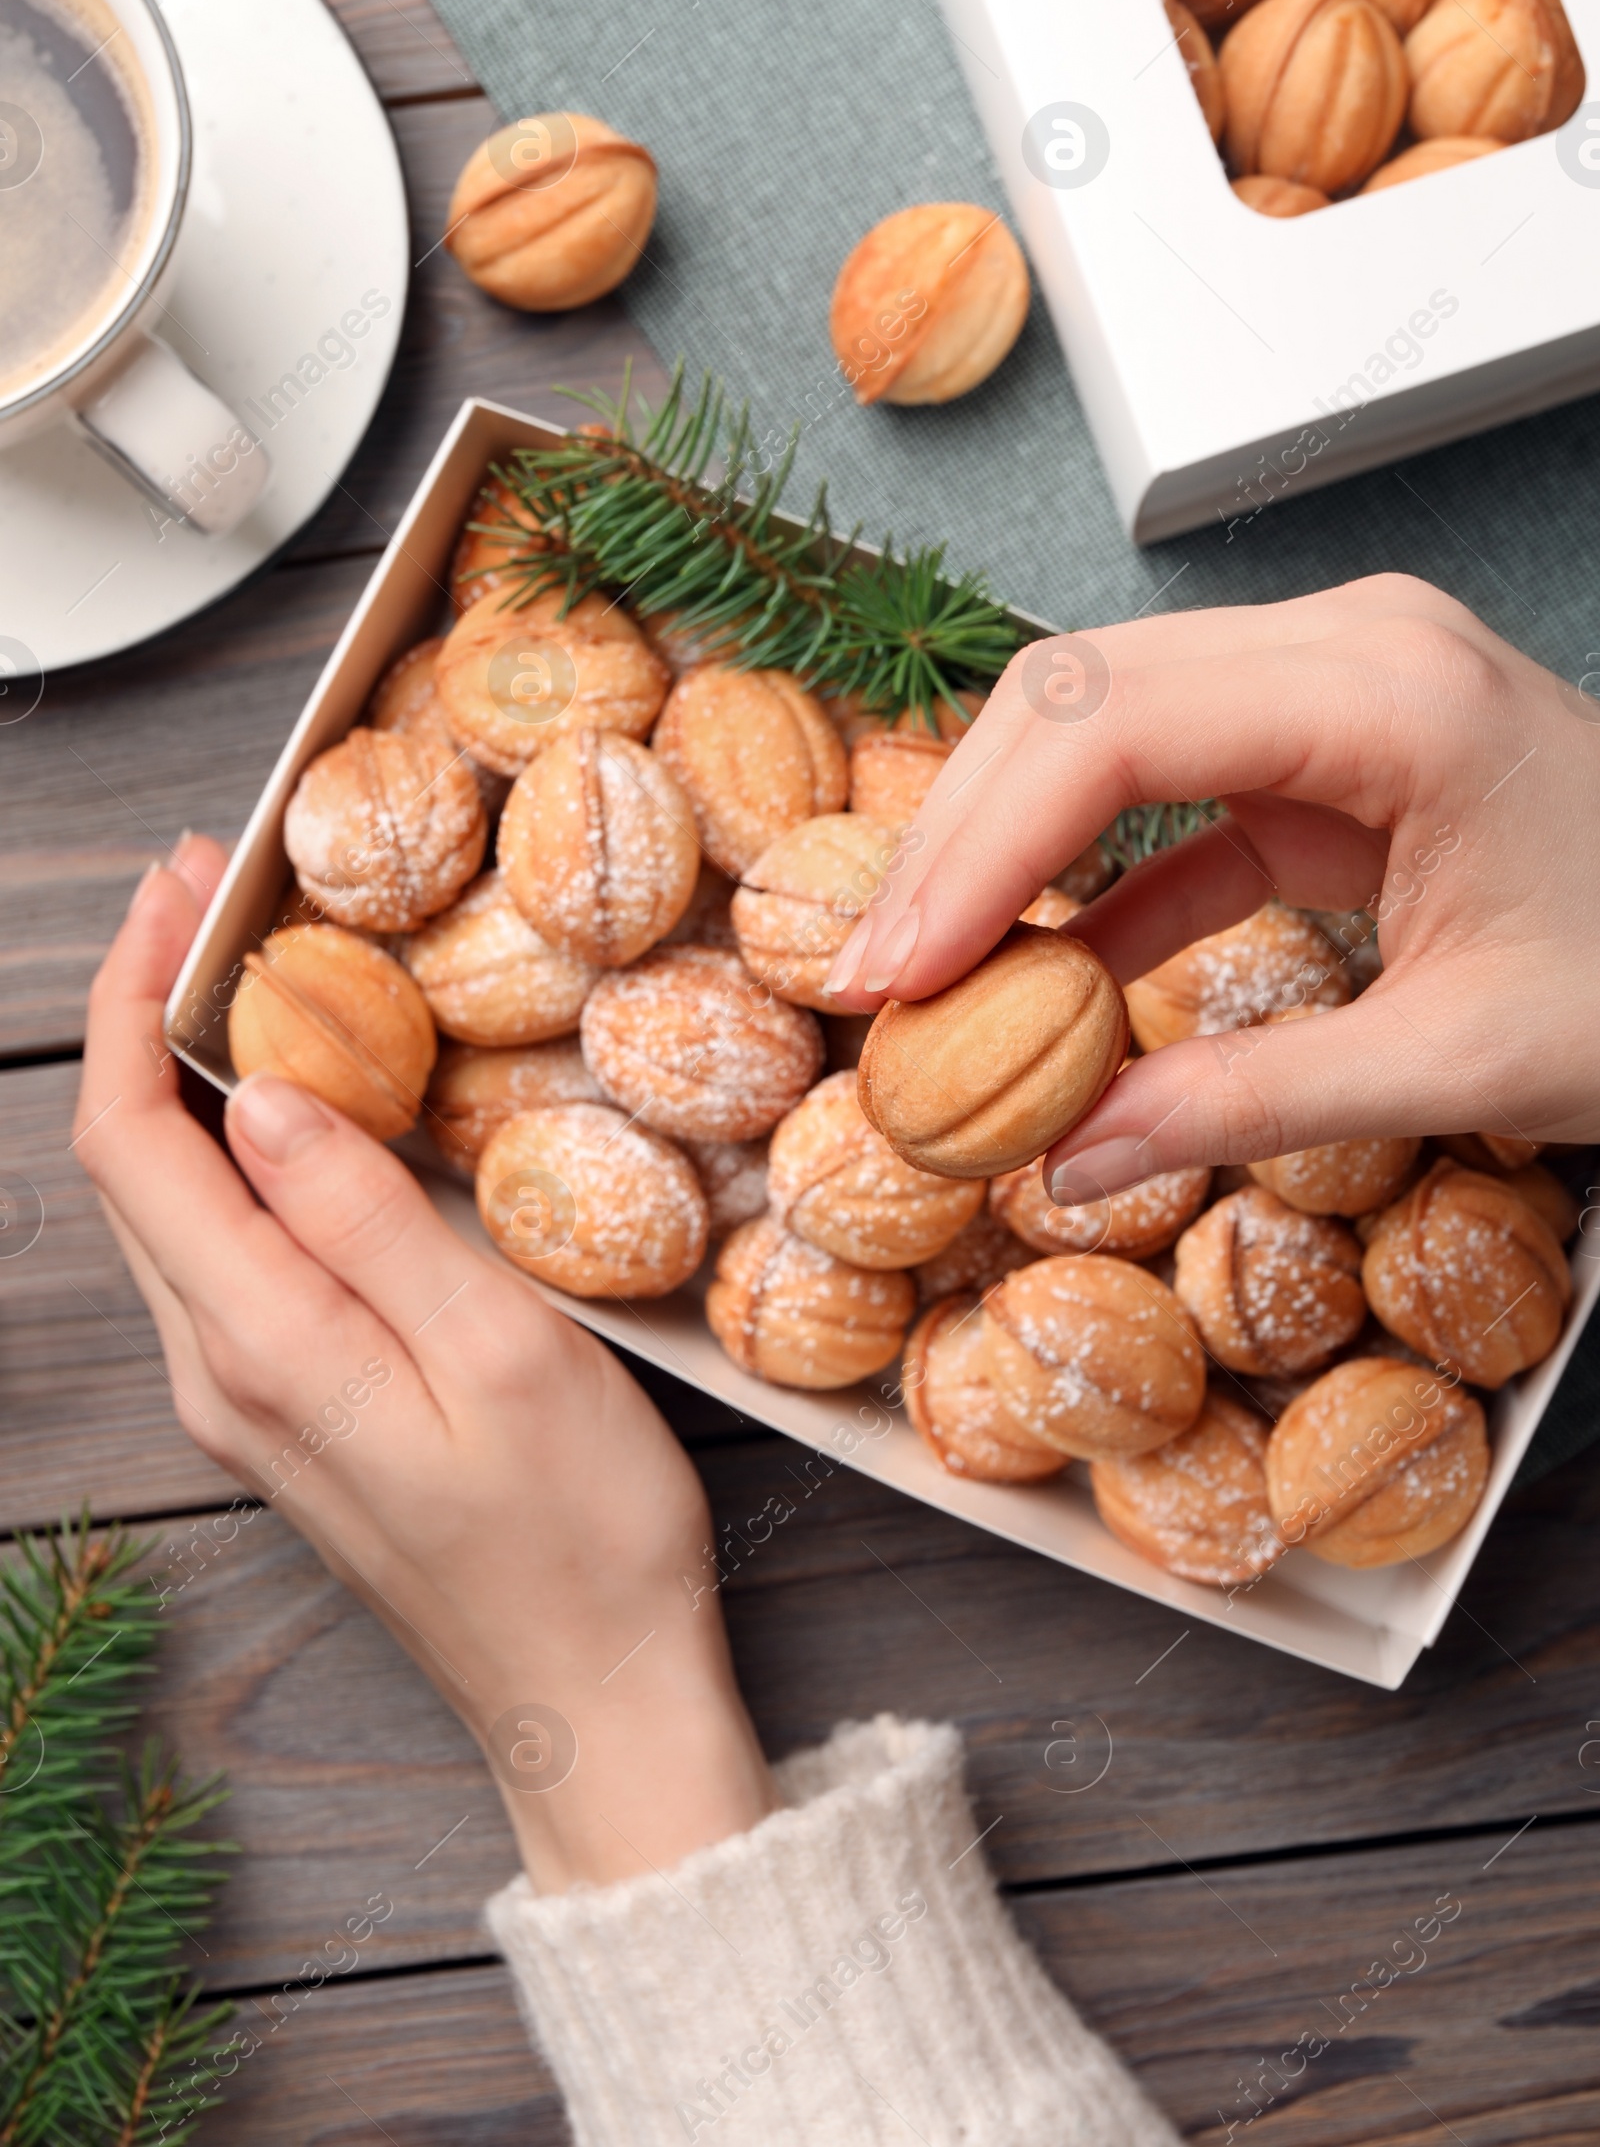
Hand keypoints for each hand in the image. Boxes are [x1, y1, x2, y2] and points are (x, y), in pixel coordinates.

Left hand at [75, 839, 777, 1889]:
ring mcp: (246, 1403)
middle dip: (146, 1011)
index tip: (184, 886)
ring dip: (185, 1076)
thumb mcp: (505, 1356)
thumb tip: (265, 1095)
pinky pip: (222, 1254)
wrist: (595, 1699)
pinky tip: (299, 1104)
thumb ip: (370, 1222)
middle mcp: (220, 1374)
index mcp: (262, 1347)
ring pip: (170, 1207)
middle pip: (131, 1165)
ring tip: (249, 968)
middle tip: (215, 890)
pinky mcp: (290, 1414)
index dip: (131, 997)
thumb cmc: (581, 1537)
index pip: (131, 1142)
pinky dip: (233, 1151)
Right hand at [824, 576, 1599, 1199]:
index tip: (899, 971)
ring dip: (1004, 849)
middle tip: (877, 979)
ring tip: (929, 978)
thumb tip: (1071, 1159)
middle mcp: (1348, 645)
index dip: (981, 849)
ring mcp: (1333, 681)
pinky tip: (1036, 976)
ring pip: (1101, 722)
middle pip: (1079, 694)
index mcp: (1391, 690)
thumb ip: (1250, 1102)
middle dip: (959, 839)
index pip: (1116, 725)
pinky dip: (1089, 880)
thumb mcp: (1457, 1059)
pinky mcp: (1325, 743)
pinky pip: (1166, 790)